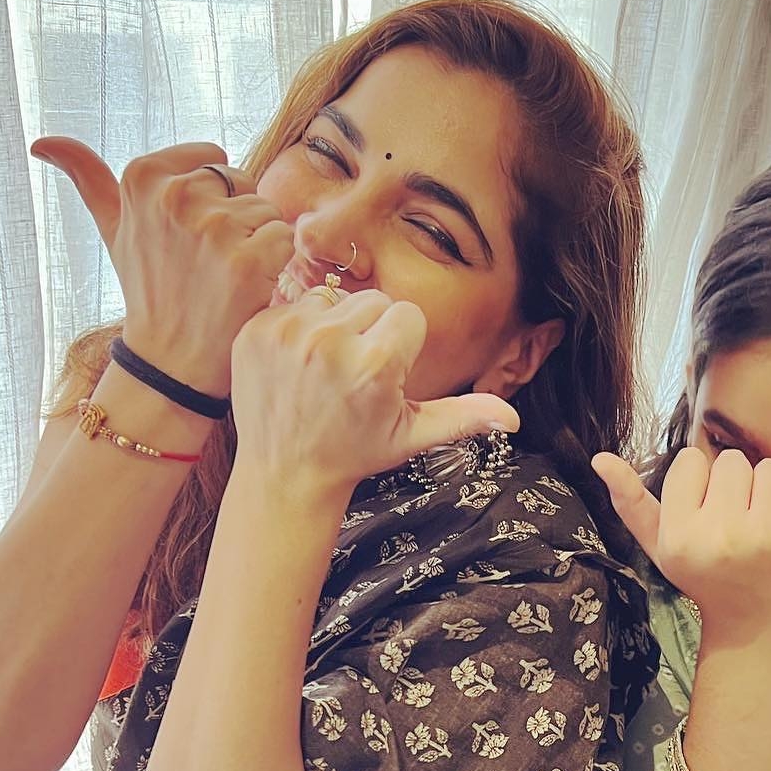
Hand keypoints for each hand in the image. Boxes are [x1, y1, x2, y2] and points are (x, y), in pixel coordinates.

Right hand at [31, 136, 294, 397]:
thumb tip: (41, 142)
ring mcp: (213, 228)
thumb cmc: (148, 292)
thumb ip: (86, 178)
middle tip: (209, 263)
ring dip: (257, 243)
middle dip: (237, 219)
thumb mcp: (112, 230)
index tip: (189, 236)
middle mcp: (176, 195)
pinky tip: (248, 288)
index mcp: (143, 176)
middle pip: (243, 183)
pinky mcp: (248, 260)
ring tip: (225, 278)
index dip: (212, 199)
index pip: (213, 159)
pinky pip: (284, 238)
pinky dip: (276, 264)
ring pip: (266, 211)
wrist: (170, 362)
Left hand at [229, 287, 519, 503]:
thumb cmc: (354, 451)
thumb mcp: (411, 436)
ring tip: (325, 370)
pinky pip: (294, 303)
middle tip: (354, 375)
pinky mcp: (257, 329)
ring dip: (334, 326)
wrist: (286, 472)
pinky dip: (299, 327)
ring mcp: (288, 334)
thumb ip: (463, 417)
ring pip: (333, 298)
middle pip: (372, 300)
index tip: (384, 377)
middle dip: (369, 330)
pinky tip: (298, 365)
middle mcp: (330, 343)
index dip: (401, 345)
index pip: (407, 315)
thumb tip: (513, 418)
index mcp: (374, 364)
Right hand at [592, 446, 770, 642]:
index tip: (704, 513)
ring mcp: (770, 533)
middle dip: (733, 484)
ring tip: (760, 522)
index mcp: (682, 536)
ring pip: (768, 467)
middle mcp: (723, 534)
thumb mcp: (660, 549)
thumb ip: (631, 504)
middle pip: (731, 460)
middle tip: (735, 520)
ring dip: (765, 488)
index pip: (691, 461)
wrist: (759, 625)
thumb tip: (600, 458)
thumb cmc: (705, 578)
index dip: (698, 483)